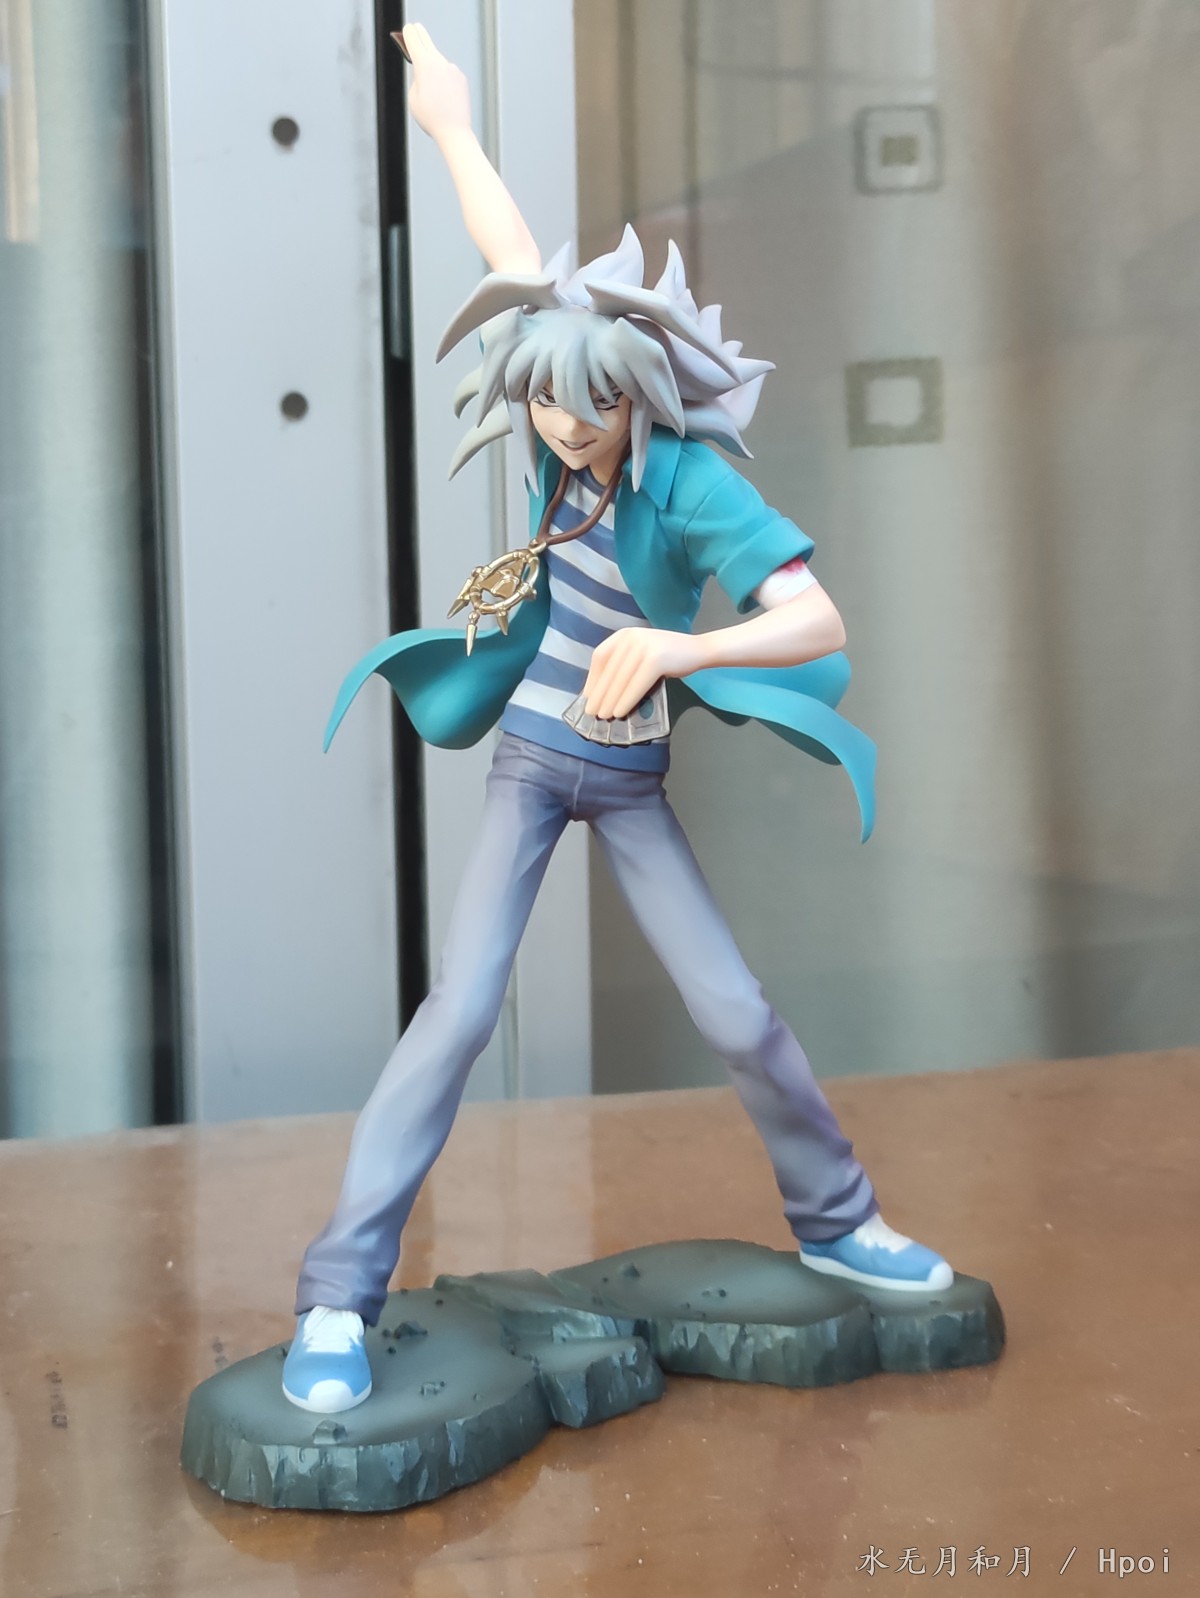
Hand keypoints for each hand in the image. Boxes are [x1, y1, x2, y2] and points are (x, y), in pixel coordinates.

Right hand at [398, 24, 471, 142]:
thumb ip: (416, 79)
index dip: (407, 34)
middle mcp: (439, 61)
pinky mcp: (461, 78)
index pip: (413, 38)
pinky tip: (443, 95)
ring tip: (430, 87)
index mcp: (424, 63)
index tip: (407, 31)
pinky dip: (444, 80)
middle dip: (419, 35)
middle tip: (415, 29)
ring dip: (433, 67)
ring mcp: (452, 69)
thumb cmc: (431, 118)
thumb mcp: (413, 97)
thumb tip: (423, 72)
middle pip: (426, 40)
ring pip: (438, 62)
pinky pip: (448, 75)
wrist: (454, 131)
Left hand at [583, 628, 706, 720]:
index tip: (587, 696)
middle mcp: (632, 637)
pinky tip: (620, 711)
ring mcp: (644, 647)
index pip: (601, 656)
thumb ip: (624, 664)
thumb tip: (602, 690)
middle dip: (599, 693)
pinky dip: (626, 700)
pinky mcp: (655, 660)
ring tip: (604, 715)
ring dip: (610, 700)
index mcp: (625, 634)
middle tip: (592, 712)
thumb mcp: (642, 653)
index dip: (592, 678)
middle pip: (609, 670)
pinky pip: (636, 685)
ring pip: (620, 679)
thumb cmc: (669, 657)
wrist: (699, 650)